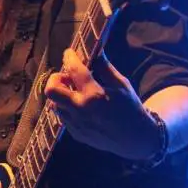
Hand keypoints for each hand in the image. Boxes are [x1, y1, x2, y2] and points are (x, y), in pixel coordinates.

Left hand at [44, 48, 159, 159]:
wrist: (135, 138)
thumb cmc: (130, 108)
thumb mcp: (121, 84)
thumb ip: (104, 67)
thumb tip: (96, 49)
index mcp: (94, 95)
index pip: (74, 70)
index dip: (69, 58)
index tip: (69, 53)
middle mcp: (81, 110)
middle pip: (51, 90)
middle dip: (56, 79)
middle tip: (67, 77)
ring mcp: (76, 124)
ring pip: (54, 104)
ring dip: (62, 94)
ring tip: (75, 92)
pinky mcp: (76, 134)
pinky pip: (63, 117)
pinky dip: (67, 108)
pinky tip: (80, 106)